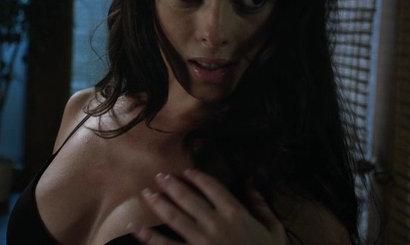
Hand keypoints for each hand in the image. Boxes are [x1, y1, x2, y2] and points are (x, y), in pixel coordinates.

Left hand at [131, 169, 285, 244]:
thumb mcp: (274, 230)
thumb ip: (261, 205)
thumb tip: (250, 183)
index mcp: (236, 213)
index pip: (212, 186)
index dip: (196, 176)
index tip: (186, 172)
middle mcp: (216, 223)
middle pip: (187, 197)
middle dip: (170, 185)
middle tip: (159, 176)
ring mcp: (202, 241)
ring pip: (174, 217)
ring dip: (158, 203)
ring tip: (146, 194)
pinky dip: (149, 237)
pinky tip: (136, 228)